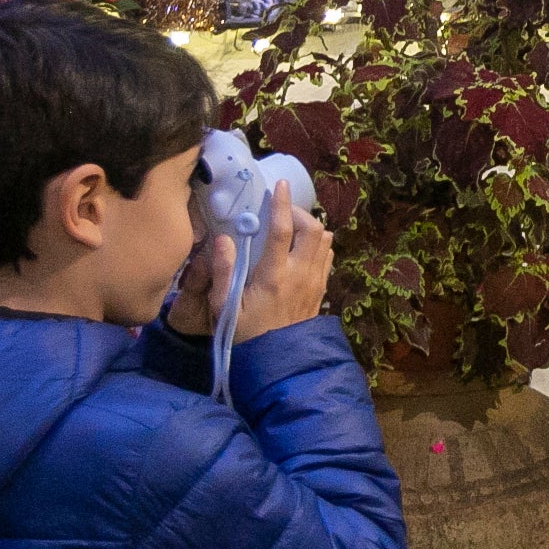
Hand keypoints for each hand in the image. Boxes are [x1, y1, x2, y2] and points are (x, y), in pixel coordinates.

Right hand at [172, 183, 334, 344]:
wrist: (276, 363)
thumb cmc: (243, 334)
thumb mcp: (223, 307)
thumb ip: (221, 272)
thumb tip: (222, 239)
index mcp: (274, 276)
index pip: (284, 230)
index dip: (282, 204)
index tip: (278, 185)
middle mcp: (301, 275)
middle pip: (313, 229)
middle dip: (299, 213)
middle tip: (280, 213)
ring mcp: (315, 282)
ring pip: (325, 240)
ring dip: (311, 227)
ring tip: (290, 228)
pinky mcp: (322, 289)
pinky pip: (328, 255)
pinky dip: (319, 244)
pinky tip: (301, 247)